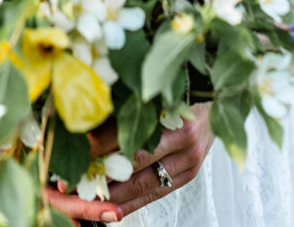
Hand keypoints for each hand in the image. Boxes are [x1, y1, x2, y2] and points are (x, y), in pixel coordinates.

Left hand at [43, 104, 213, 223]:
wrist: (222, 99)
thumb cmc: (184, 87)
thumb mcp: (157, 85)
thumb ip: (127, 98)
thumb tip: (88, 108)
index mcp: (174, 110)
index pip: (128, 131)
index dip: (97, 143)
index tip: (72, 150)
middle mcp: (184, 138)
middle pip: (134, 162)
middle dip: (99, 174)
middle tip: (70, 182)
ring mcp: (189, 160)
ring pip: (144, 184)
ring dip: (112, 195)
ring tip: (84, 199)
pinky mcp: (189, 175)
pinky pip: (157, 194)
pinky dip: (132, 203)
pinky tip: (112, 209)